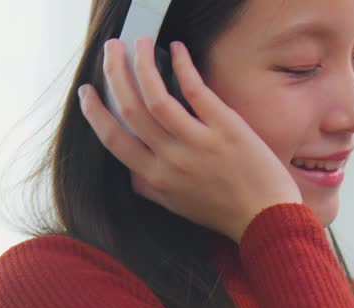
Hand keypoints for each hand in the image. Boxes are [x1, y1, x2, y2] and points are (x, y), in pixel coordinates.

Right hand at [78, 37, 301, 243]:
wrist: (267, 219)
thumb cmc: (223, 212)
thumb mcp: (176, 205)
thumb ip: (149, 187)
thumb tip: (129, 173)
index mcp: (155, 178)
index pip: (113, 139)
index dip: (95, 112)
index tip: (86, 91)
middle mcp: (171, 160)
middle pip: (130, 109)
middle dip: (114, 73)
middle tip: (111, 49)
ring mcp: (198, 144)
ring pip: (156, 97)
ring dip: (142, 63)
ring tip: (139, 42)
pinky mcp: (226, 129)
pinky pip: (195, 90)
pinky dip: (182, 65)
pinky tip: (176, 48)